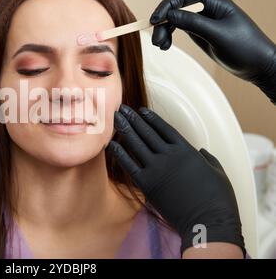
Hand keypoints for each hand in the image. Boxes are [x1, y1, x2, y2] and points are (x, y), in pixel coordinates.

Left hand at [107, 104, 244, 255]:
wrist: (208, 221)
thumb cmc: (218, 199)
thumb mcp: (217, 171)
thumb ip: (206, 158)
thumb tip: (200, 151)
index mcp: (187, 150)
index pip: (164, 128)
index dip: (151, 118)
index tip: (141, 111)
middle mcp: (169, 155)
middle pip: (146, 132)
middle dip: (133, 119)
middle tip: (121, 108)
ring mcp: (157, 169)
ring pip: (136, 144)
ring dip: (124, 129)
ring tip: (115, 118)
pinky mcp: (147, 184)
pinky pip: (129, 165)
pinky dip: (120, 153)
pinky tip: (111, 144)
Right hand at [150, 0, 275, 103]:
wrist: (258, 66)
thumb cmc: (245, 48)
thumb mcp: (217, 35)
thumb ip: (193, 23)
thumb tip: (170, 15)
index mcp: (216, 4)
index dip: (167, 6)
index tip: (156, 20)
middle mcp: (208, 10)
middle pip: (177, 9)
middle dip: (163, 23)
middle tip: (156, 40)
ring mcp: (203, 22)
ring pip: (176, 21)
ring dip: (165, 31)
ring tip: (160, 46)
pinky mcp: (201, 34)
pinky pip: (180, 30)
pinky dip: (170, 37)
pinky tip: (166, 46)